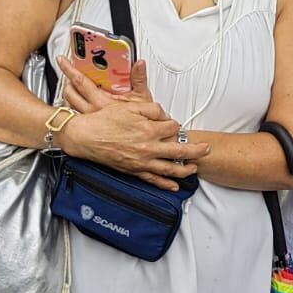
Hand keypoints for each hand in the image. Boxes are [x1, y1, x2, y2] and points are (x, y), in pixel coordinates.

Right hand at [57, 59, 209, 189]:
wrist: (86, 136)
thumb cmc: (104, 121)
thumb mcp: (129, 106)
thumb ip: (151, 108)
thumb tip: (164, 115)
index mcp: (149, 130)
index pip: (173, 128)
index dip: (175, 125)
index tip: (173, 125)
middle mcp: (148, 148)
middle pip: (180, 151)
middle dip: (196, 151)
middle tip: (206, 149)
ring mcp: (142, 162)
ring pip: (170, 169)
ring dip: (185, 170)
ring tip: (195, 168)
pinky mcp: (134, 171)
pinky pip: (153, 180)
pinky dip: (165, 184)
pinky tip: (174, 186)